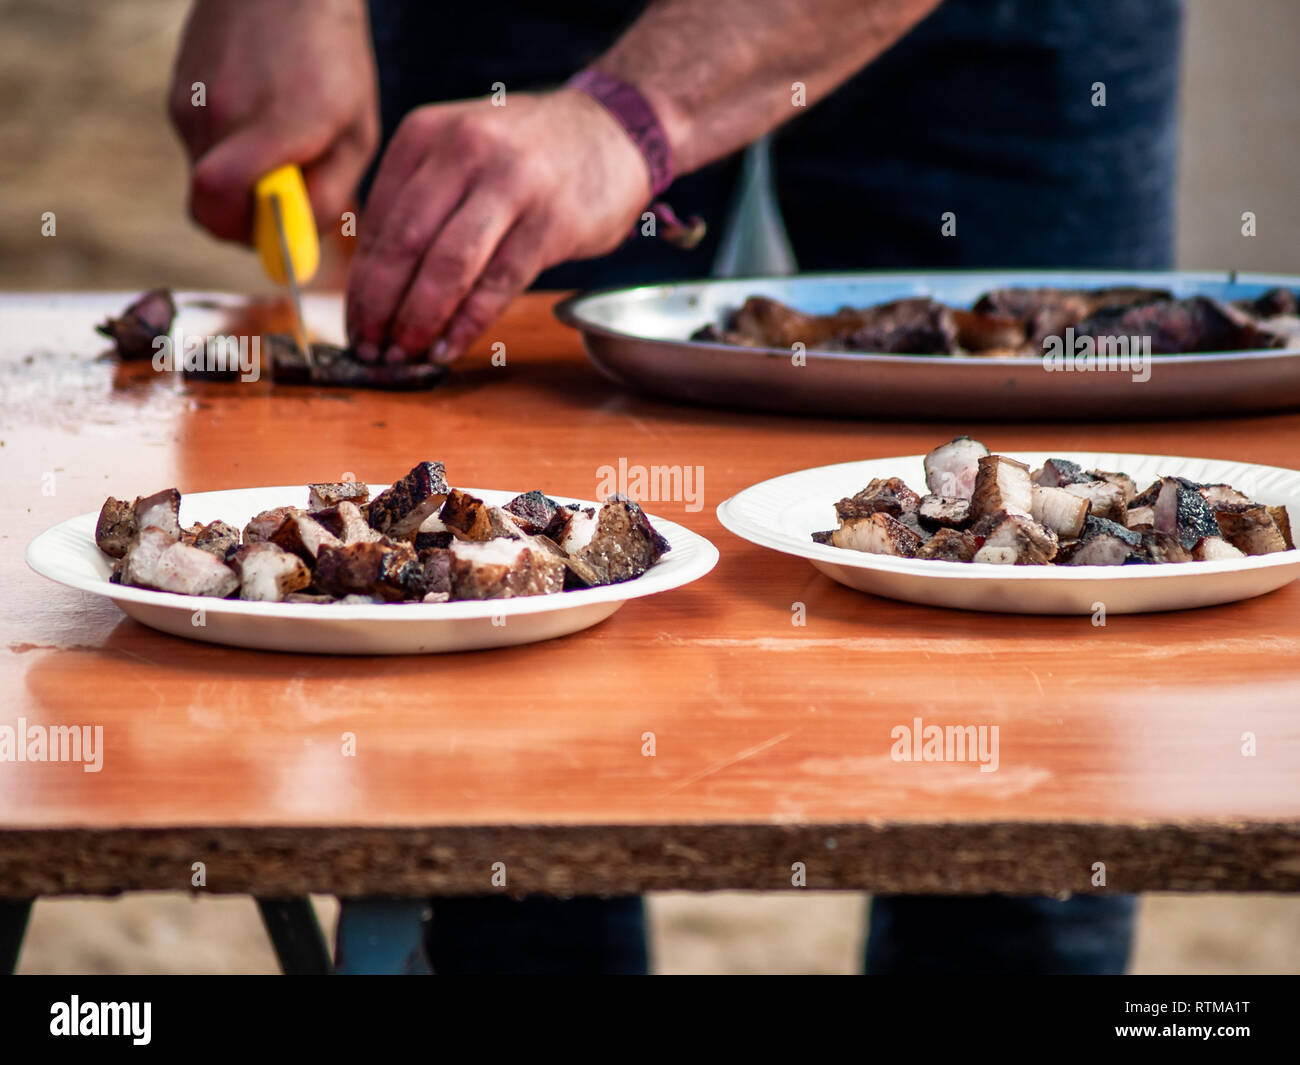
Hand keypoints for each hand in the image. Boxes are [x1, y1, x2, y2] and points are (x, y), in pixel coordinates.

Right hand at [168, 0, 378, 242]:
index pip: (219, 205)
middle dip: (242, 222)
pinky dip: (226, 153)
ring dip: (239, 182)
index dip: (245, 237)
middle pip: (208, 208)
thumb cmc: (334, 60)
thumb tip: (296, 244)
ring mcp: (190, 103)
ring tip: (276, 144)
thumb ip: (329, 195)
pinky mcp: (176, 94)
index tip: (279, 234)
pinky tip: (256, 118)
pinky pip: (199, 149)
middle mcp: (222, 115)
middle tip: (280, 204)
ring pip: (203, 180)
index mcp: (274, 127)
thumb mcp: (357, 135)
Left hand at [345, 89, 651, 364]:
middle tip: (372, 349)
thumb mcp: (460, 151)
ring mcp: (511, 184)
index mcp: (426, 135)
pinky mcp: (551, 221)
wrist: (613, 131)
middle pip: (405, 244)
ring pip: (448, 266)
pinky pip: (498, 283)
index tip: (356, 325)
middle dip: (381, 307)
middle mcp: (464, 151)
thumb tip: (376, 283)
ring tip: (405, 355)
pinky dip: (468, 322)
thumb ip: (419, 201)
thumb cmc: (529, 156)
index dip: (361, 283)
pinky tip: (450, 347)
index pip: (379, 221)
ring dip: (419, 319)